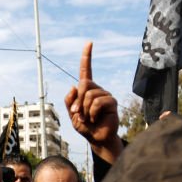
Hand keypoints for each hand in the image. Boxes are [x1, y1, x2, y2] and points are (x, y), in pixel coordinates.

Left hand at [64, 42, 121, 162]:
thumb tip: (74, 86)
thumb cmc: (85, 126)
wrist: (97, 138)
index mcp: (86, 90)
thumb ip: (69, 101)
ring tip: (89, 118)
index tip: (89, 43)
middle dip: (78, 100)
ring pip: (90, 95)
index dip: (86, 57)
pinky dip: (93, 112)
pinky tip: (95, 119)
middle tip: (78, 113)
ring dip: (85, 109)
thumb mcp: (72, 114)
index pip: (86, 70)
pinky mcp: (112, 102)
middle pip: (84, 84)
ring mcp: (105, 95)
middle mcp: (97, 89)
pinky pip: (98, 102)